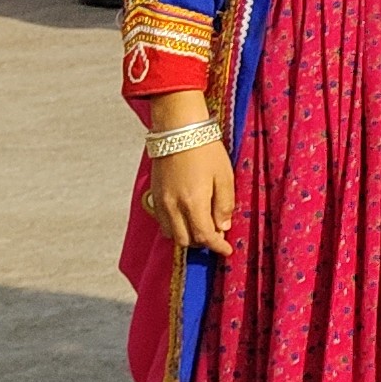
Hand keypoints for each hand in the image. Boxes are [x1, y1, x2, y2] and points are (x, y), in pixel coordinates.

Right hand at [143, 92, 233, 255]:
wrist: (178, 130)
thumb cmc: (206, 150)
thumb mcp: (224, 175)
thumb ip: (224, 204)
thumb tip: (222, 227)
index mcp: (193, 202)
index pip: (204, 236)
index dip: (217, 246)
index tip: (227, 251)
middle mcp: (173, 207)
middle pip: (186, 240)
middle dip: (202, 243)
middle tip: (217, 236)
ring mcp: (160, 202)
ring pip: (172, 234)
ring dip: (188, 236)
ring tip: (203, 226)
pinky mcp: (153, 196)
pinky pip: (163, 222)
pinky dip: (175, 227)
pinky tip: (188, 217)